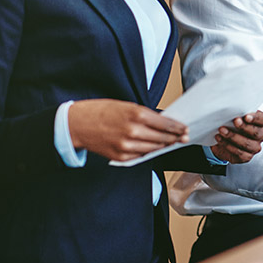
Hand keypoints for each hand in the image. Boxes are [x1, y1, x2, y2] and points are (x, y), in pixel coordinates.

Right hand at [68, 99, 187, 161]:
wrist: (77, 124)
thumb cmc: (101, 111)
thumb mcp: (126, 105)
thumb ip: (145, 115)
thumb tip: (163, 122)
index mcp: (136, 114)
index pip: (165, 124)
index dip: (177, 127)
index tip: (185, 128)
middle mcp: (133, 131)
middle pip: (162, 138)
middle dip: (175, 138)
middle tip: (183, 137)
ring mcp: (127, 146)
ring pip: (154, 149)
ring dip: (164, 145)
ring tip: (171, 142)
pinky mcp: (120, 156)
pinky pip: (141, 156)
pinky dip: (148, 152)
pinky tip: (153, 148)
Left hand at [209, 111, 262, 163]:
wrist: (223, 140)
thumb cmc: (231, 126)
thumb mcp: (234, 117)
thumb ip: (236, 114)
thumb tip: (230, 109)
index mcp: (260, 123)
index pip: (262, 120)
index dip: (255, 118)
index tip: (246, 116)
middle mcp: (260, 136)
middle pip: (256, 132)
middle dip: (244, 127)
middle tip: (234, 121)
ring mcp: (254, 147)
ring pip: (247, 143)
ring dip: (233, 136)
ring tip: (222, 130)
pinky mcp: (246, 157)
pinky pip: (239, 153)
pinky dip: (228, 145)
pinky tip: (220, 139)